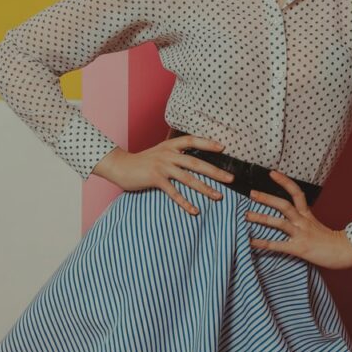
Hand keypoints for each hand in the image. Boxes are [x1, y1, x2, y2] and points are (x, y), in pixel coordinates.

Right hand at [92, 135, 235, 215]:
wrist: (120, 166)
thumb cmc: (142, 161)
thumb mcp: (160, 152)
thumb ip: (175, 154)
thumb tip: (194, 160)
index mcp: (170, 145)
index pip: (192, 141)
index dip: (207, 143)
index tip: (223, 148)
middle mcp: (168, 154)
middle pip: (196, 162)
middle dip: (215, 171)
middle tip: (231, 179)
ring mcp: (161, 166)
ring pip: (188, 178)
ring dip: (205, 188)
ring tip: (218, 196)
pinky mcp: (155, 179)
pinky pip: (174, 192)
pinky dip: (185, 202)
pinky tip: (195, 210)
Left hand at [245, 169, 351, 270]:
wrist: (343, 251)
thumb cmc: (330, 240)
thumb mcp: (316, 224)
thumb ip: (303, 219)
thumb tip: (289, 215)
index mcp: (307, 214)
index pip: (296, 193)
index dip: (284, 181)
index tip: (272, 173)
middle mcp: (303, 221)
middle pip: (284, 205)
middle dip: (267, 198)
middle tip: (251, 193)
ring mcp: (301, 234)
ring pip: (279, 223)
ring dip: (261, 218)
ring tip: (247, 215)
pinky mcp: (299, 248)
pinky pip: (279, 245)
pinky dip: (264, 243)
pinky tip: (252, 242)